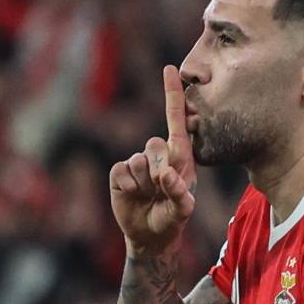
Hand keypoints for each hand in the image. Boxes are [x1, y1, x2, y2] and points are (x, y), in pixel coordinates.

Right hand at [109, 66, 196, 256]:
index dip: (173, 93)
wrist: (150, 235)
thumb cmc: (172, 218)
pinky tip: (133, 196)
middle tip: (162, 191)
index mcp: (179, 155)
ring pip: (138, 161)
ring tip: (149, 197)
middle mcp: (157, 154)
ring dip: (145, 183)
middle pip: (155, 145)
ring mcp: (137, 162)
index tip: (172, 68)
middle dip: (160, 171)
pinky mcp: (120, 173)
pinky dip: (129, 187)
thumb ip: (180, 193)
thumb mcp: (183, 210)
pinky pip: (122, 171)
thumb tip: (167, 174)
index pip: (176, 119)